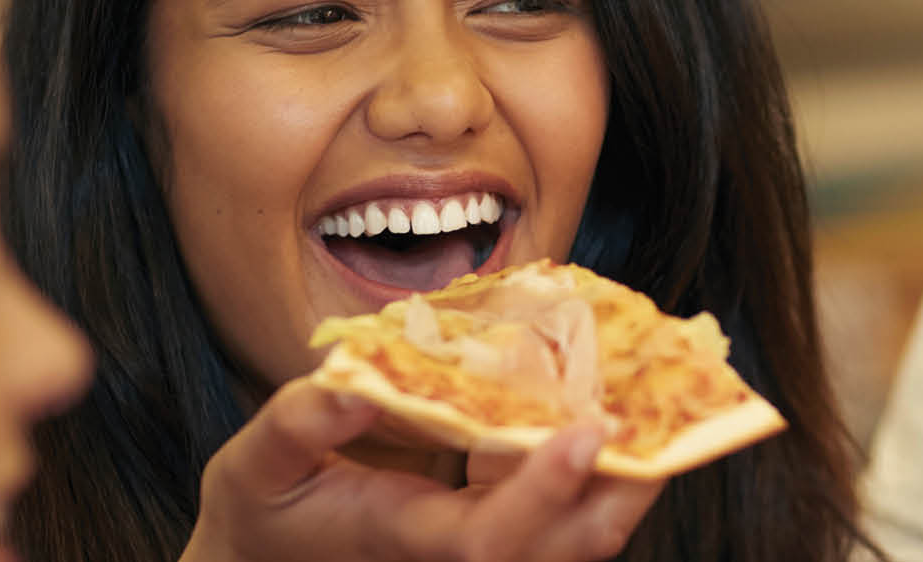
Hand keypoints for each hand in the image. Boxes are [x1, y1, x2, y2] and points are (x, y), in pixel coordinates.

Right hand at [180, 377, 663, 561]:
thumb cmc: (262, 514)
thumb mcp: (254, 465)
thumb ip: (303, 423)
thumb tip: (358, 379)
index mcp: (407, 542)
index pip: (491, 538)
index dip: (545, 488)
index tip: (590, 428)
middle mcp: (461, 560)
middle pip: (568, 547)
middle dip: (626, 485)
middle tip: (668, 403)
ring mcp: (488, 551)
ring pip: (581, 534)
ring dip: (627, 470)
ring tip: (664, 388)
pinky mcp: (500, 534)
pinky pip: (568, 508)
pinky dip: (599, 461)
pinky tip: (613, 397)